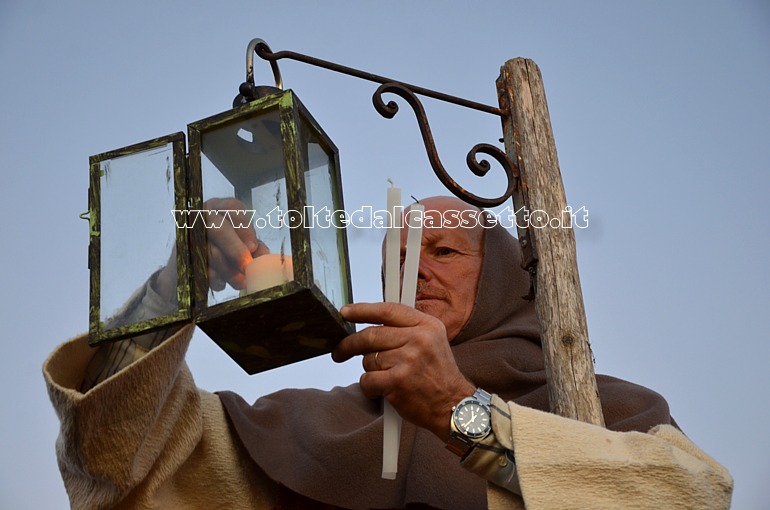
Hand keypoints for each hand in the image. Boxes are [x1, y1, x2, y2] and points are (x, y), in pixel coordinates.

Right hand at [156, 197, 266, 299]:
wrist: (189, 271)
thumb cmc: (220, 252)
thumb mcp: (238, 244)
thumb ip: (251, 245)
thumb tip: (261, 253)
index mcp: (218, 208)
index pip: (233, 208)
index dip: (245, 228)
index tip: (254, 246)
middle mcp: (200, 217)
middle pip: (218, 229)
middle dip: (236, 250)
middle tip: (246, 265)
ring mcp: (188, 236)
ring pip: (211, 253)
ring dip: (229, 271)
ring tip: (241, 281)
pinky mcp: (181, 257)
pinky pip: (202, 270)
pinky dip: (216, 280)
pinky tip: (221, 282)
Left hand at [333, 302, 474, 442]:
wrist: (454, 406)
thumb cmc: (438, 375)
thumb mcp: (433, 341)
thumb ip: (407, 328)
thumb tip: (372, 321)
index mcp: (427, 325)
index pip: (388, 310)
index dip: (362, 310)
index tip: (346, 312)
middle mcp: (419, 339)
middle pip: (371, 334)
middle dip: (349, 344)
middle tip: (340, 351)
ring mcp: (408, 360)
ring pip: (368, 359)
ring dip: (370, 370)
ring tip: (386, 378)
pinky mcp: (398, 381)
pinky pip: (367, 379)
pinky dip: (368, 387)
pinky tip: (381, 391)